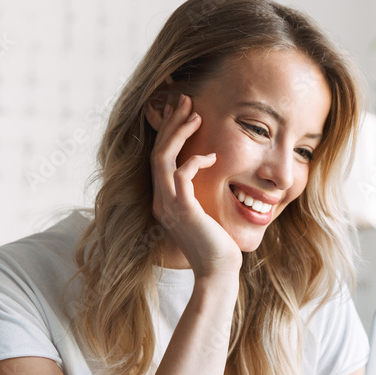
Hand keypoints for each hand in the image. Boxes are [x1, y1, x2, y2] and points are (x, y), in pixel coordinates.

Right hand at [147, 94, 242, 278]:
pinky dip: (195, 160)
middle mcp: (160, 202)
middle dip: (170, 124)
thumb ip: (202, 198)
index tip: (180, 113)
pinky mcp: (183, 210)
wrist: (218, 274)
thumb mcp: (207, 216)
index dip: (167, 134)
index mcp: (163, 202)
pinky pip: (181, 174)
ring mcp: (169, 206)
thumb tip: (216, 177)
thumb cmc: (218, 248)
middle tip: (185, 100)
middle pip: (157, 152)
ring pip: (162, 158)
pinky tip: (212, 156)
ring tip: (195, 114)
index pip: (159, 160)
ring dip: (178, 133)